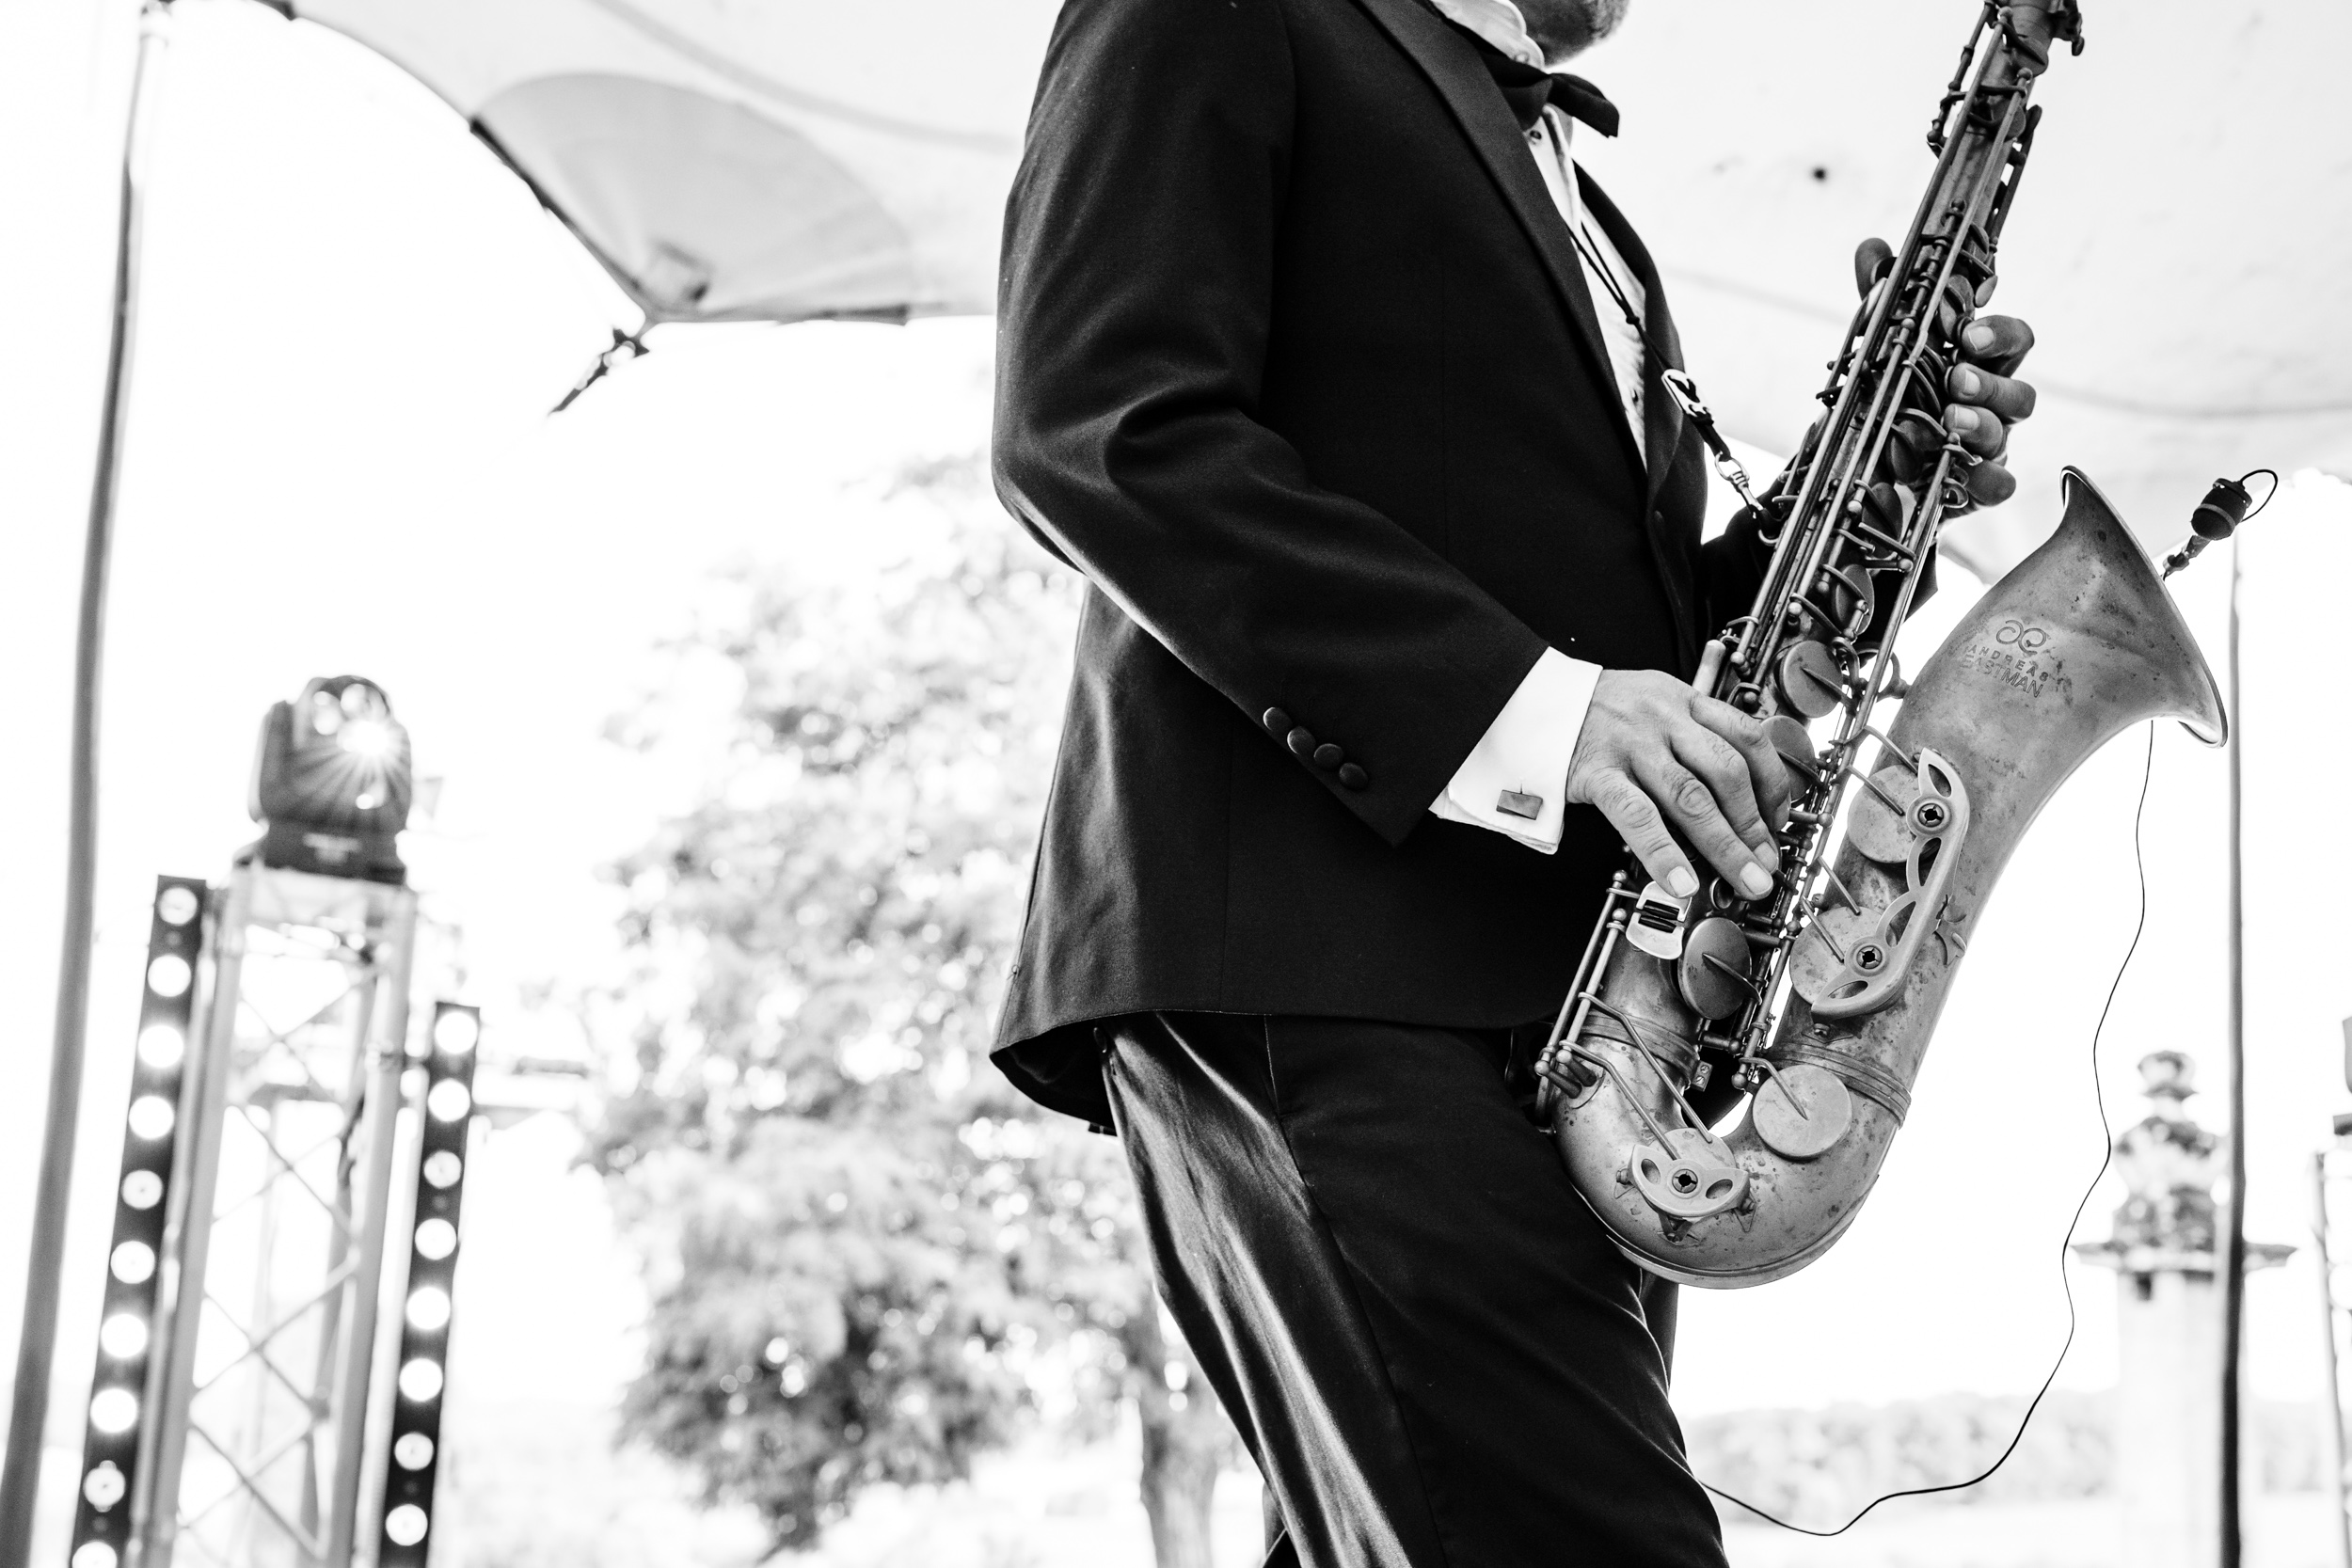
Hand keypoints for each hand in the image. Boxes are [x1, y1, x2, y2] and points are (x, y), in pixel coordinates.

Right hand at [1566, 671, 1793, 902]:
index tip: (1779, 817)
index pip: (1747, 736)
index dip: (1773, 782)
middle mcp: (1663, 719)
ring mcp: (1631, 746)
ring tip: (1745, 879)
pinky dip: (1663, 852)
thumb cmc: (1593, 710)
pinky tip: (1680, 881)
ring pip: (1691, 797)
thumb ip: (1688, 734)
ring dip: (1725, 844)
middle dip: (1755, 824)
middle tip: (1768, 862)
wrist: (1528, 696)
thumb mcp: (1651, 702)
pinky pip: (1637, 816)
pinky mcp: (1597, 773)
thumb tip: (1731, 795)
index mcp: (1683, 700)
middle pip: (1727, 772)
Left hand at [1854, 237, 2038, 511]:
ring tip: (1950, 419)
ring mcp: (1986, 448)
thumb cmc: (1894, 399)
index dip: (1999, 332)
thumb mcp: (1881, 349)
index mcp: (1979, 365)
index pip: (2011, 340)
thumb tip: (1874, 248)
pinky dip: (1987, 480)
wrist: (1868, 469)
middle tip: (1958, 376)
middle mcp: (1990, 405)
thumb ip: (1880, 301)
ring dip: (1982, 423)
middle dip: (1991, 380)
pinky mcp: (1973, 489)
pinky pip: (1999, 485)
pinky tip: (1967, 474)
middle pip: (2020, 389)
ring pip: (2006, 433)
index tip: (1968, 332)